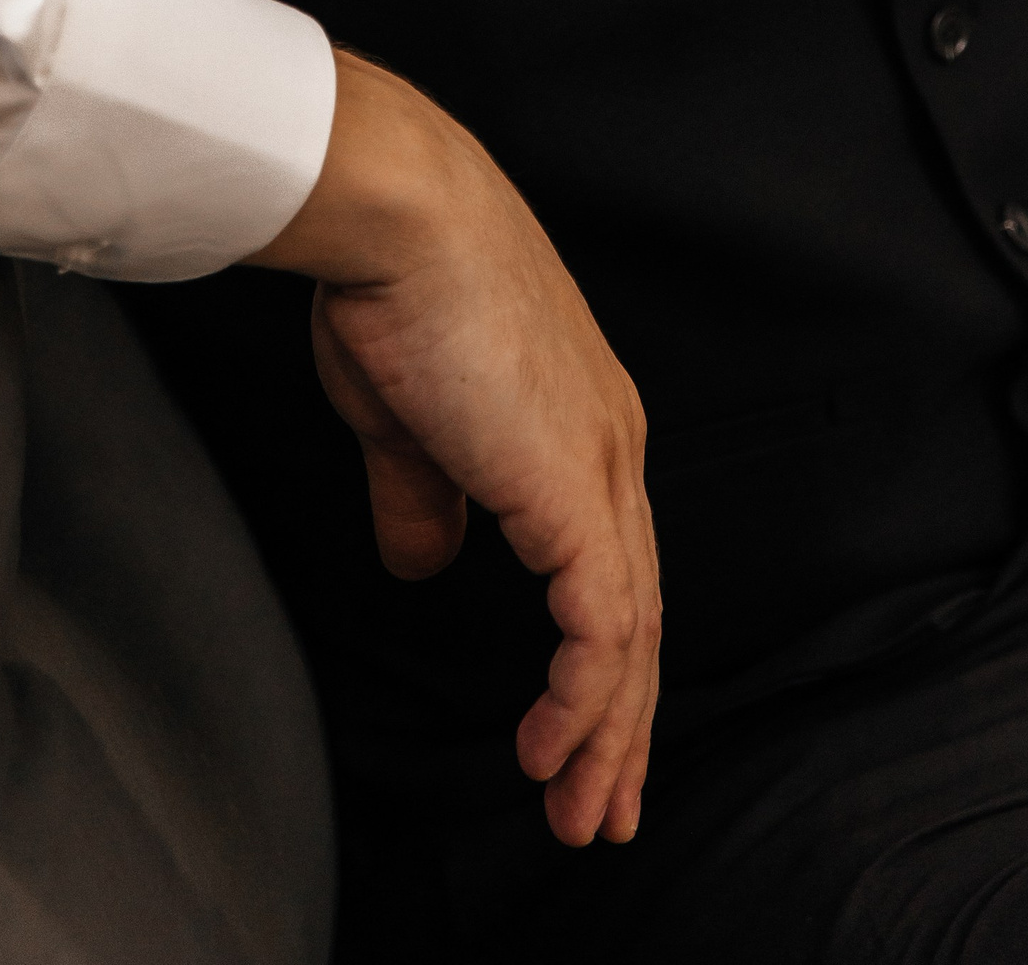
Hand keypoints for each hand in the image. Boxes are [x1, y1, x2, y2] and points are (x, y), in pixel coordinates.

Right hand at [248, 49, 659, 846]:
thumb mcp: (401, 413)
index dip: (597, 656)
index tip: (574, 731)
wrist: (401, 214)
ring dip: (608, 737)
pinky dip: (584, 701)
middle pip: (637, 613)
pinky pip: (603, 628)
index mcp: (579, 418)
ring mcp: (602, 467)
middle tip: (602, 809)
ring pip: (632, 635)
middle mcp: (610, 446)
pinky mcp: (577, 492)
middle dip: (621, 725)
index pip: (609, 562)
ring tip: (581, 814)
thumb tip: (423, 561)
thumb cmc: (390, 283)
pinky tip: (553, 750)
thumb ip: (423, 491)